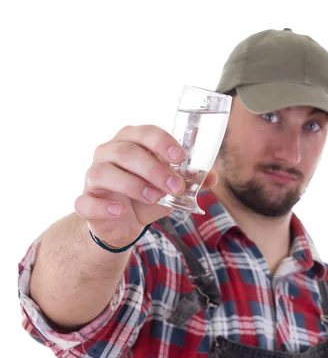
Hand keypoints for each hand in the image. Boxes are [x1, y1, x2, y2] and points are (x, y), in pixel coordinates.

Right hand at [74, 125, 217, 247]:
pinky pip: (86, 201)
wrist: (124, 224)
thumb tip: (212, 176)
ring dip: (133, 184)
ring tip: (155, 197)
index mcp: (129, 142)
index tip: (180, 157)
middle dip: (154, 168)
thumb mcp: (170, 189)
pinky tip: (121, 210)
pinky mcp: (84, 201)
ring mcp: (92, 176)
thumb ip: (190, 181)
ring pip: (105, 172)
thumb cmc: (145, 196)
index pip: (144, 133)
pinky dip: (104, 206)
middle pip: (126, 152)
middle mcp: (107, 153)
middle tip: (175, 186)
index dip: (162, 142)